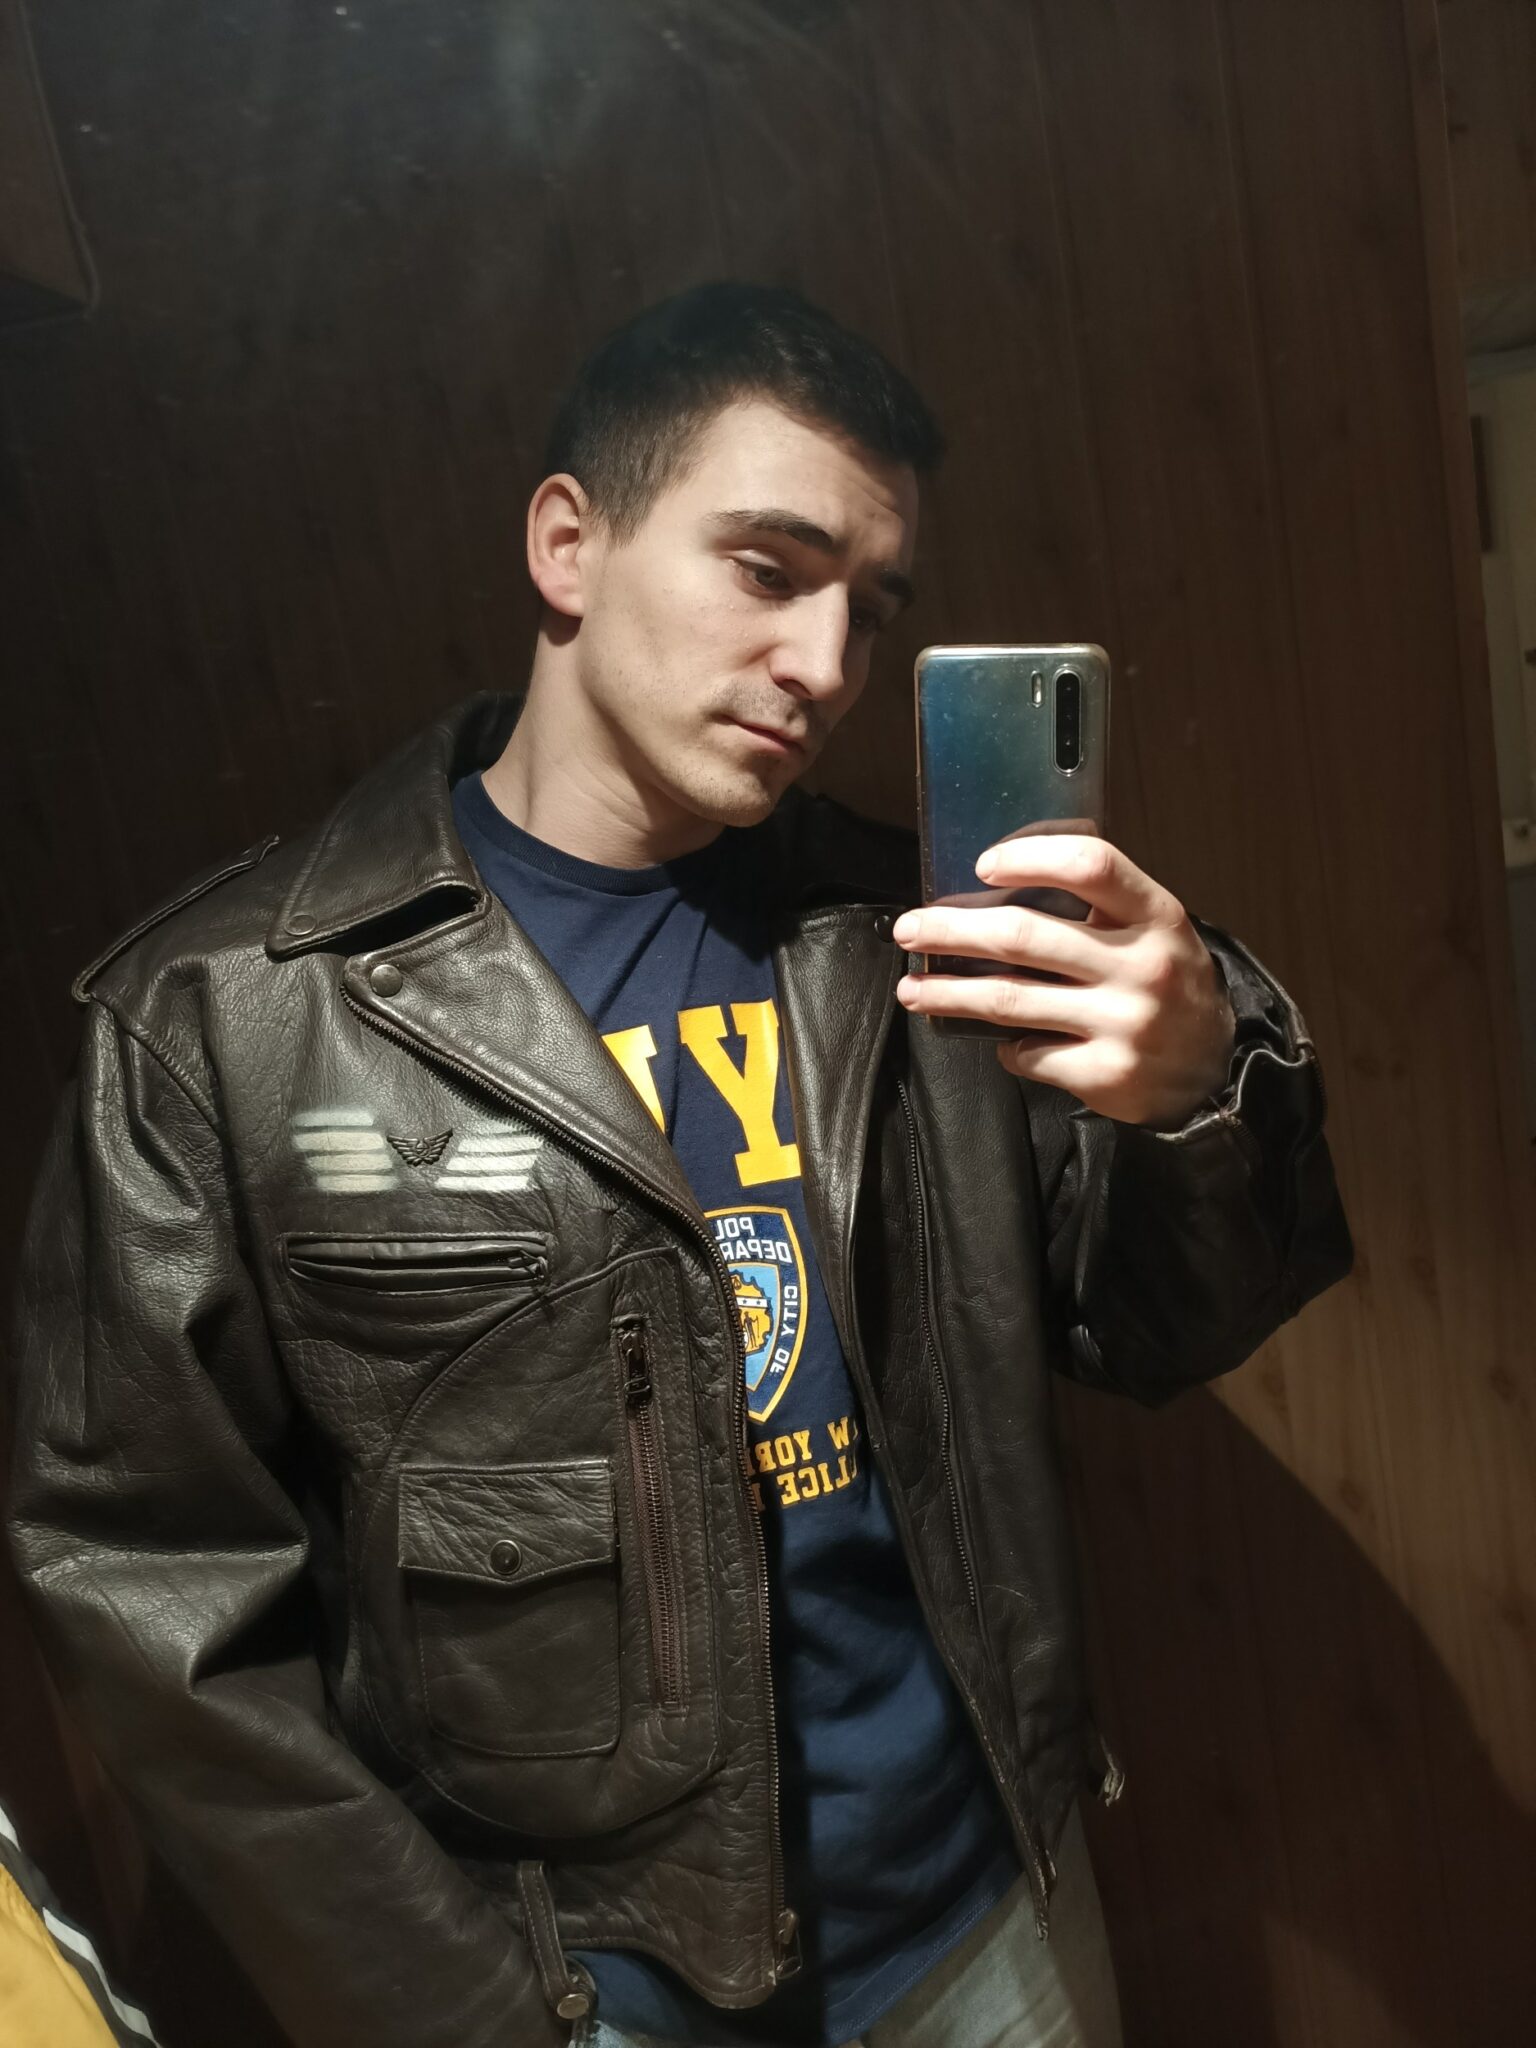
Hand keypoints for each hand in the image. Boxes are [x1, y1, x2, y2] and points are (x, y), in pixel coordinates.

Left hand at [890, 834, 1235, 1128]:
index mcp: (1156, 915)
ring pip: (1009, 1000)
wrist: (1212, 1069)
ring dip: (947, 994)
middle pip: (1024, 936)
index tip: (982, 865)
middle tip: (910, 930)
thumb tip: (994, 893)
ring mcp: (1124, 1023)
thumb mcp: (1152, 931)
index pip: (1090, 865)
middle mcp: (1142, 966)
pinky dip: (1003, 1046)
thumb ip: (1096, 908)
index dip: (1030, 858)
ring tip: (912, 989)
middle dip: (952, 931)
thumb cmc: (1164, 984)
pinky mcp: (1105, 1073)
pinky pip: (1027, 1054)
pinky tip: (997, 1040)